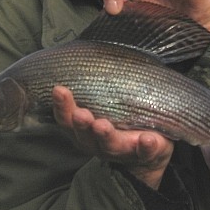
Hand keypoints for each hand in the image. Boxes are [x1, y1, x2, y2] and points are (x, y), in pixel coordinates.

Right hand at [51, 85, 172, 189]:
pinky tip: (147, 139)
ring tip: (102, 125)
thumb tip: (87, 55)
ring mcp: (123, 150)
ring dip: (106, 135)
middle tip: (80, 114)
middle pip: (85, 136)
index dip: (62, 107)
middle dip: (82, 124)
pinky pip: (145, 152)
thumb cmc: (122, 122)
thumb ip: (97, 89)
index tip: (59, 90)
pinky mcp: (147, 154)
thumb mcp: (106, 106)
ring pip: (112, 145)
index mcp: (86, 131)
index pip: (68, 120)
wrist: (151, 152)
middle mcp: (99, 144)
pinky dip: (146, 146)